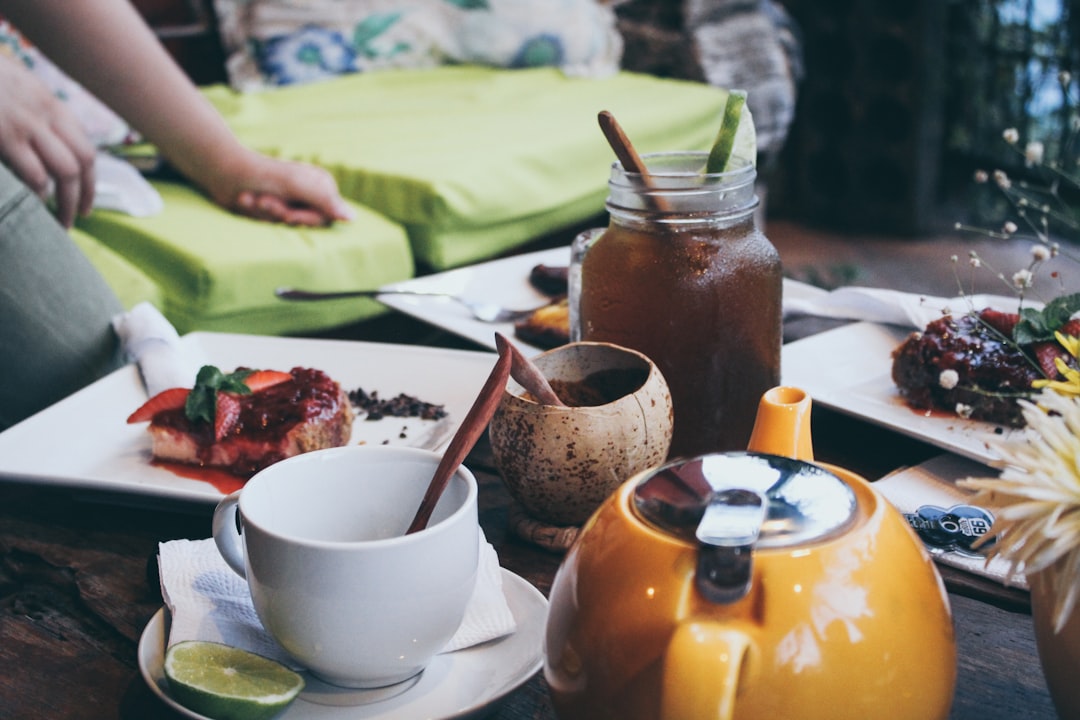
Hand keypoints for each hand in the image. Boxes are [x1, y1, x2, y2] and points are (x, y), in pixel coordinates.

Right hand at [0, 53, 95, 226]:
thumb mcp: (14, 88)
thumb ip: (33, 115)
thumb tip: (45, 147)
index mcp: (50, 104)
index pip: (85, 146)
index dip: (89, 179)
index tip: (86, 201)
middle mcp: (46, 112)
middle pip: (84, 160)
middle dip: (86, 194)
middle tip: (79, 217)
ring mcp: (26, 124)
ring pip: (67, 171)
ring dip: (68, 202)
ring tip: (61, 222)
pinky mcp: (4, 135)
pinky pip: (35, 173)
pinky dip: (39, 193)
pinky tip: (35, 204)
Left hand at [200, 151, 354, 226]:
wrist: (224, 171)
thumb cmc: (263, 175)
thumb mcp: (298, 186)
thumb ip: (326, 201)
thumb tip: (352, 218)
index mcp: (321, 184)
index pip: (326, 217)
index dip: (305, 219)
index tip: (288, 215)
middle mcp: (308, 193)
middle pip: (305, 222)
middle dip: (280, 214)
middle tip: (264, 201)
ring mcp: (290, 200)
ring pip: (286, 224)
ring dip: (265, 213)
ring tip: (252, 198)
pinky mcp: (272, 208)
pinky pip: (271, 223)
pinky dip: (255, 214)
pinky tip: (246, 200)